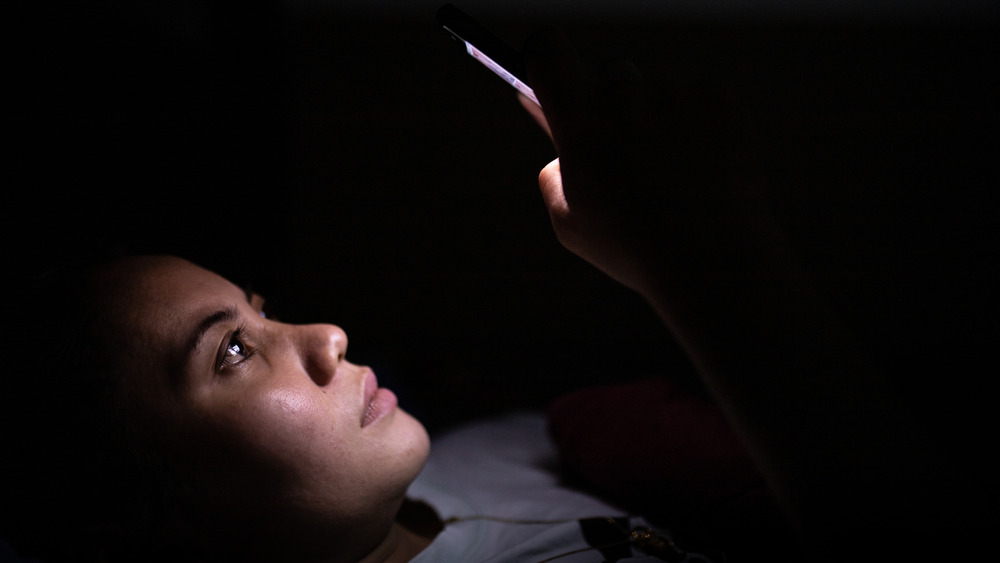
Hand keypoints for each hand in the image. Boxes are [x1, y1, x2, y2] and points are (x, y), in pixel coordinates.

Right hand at [520, 28, 791, 303]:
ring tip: (673, 174)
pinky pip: (699, 99)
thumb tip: (561, 149)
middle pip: (611, 74)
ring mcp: (677, 91)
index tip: (550, 71)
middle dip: (614, 104)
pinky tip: (702, 168)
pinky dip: (699, 125)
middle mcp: (627, 92)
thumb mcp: (569, 222)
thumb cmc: (634, 248)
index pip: (547, 48)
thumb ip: (553, 174)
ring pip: (659, 90)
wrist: (713, 260)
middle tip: (626, 150)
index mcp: (581, 118)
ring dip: (660, 117)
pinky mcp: (720, 97)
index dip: (544, 56)